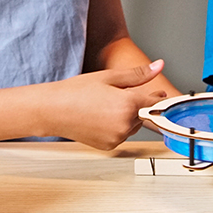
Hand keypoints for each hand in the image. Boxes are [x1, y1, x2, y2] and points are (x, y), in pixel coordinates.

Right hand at [43, 60, 167, 149]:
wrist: (53, 110)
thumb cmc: (76, 92)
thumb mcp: (109, 77)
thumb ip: (138, 74)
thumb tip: (158, 67)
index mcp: (128, 104)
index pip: (154, 102)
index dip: (157, 97)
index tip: (159, 93)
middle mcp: (125, 124)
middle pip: (143, 114)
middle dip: (136, 105)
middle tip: (117, 95)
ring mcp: (117, 137)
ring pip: (132, 126)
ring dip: (127, 117)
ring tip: (105, 105)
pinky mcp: (109, 146)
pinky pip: (121, 135)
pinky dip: (116, 127)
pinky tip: (101, 117)